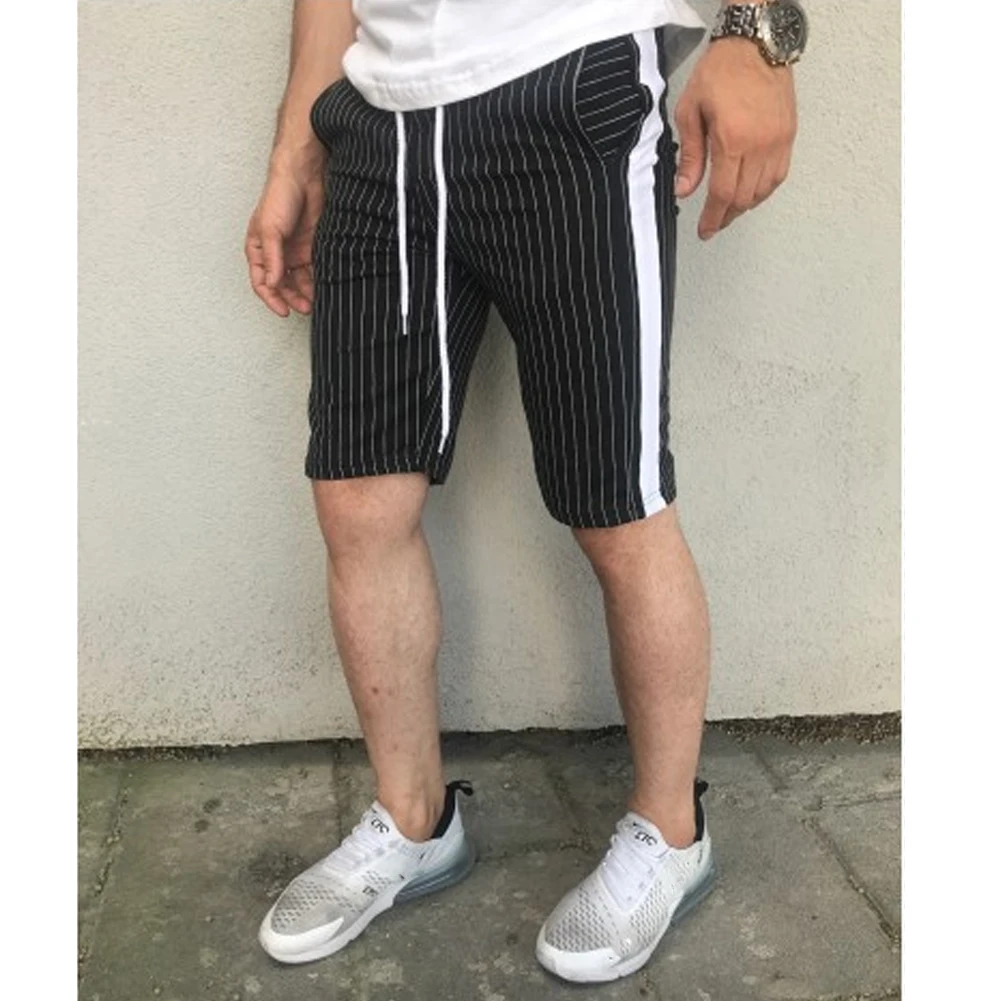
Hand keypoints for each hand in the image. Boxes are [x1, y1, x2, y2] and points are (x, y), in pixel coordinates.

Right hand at [245, 151, 325, 316]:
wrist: (304, 176)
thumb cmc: (279, 195)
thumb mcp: (270, 229)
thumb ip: (272, 258)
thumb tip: (272, 284)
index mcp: (259, 250)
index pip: (261, 282)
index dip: (271, 299)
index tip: (284, 311)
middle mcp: (276, 254)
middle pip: (281, 285)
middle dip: (292, 299)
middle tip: (305, 308)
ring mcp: (294, 251)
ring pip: (299, 281)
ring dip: (306, 293)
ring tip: (315, 301)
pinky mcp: (311, 248)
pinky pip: (313, 270)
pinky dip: (317, 280)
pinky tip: (324, 286)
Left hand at [673, 37, 796, 239]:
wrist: (755, 44)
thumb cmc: (721, 71)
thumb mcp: (691, 112)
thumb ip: (690, 155)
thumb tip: (685, 189)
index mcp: (733, 140)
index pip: (723, 195)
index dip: (713, 218)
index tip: (705, 231)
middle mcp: (760, 145)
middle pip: (745, 198)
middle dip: (727, 216)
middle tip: (714, 224)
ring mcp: (778, 141)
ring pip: (764, 191)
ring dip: (745, 206)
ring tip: (729, 210)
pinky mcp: (789, 135)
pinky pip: (779, 175)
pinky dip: (764, 190)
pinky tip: (751, 192)